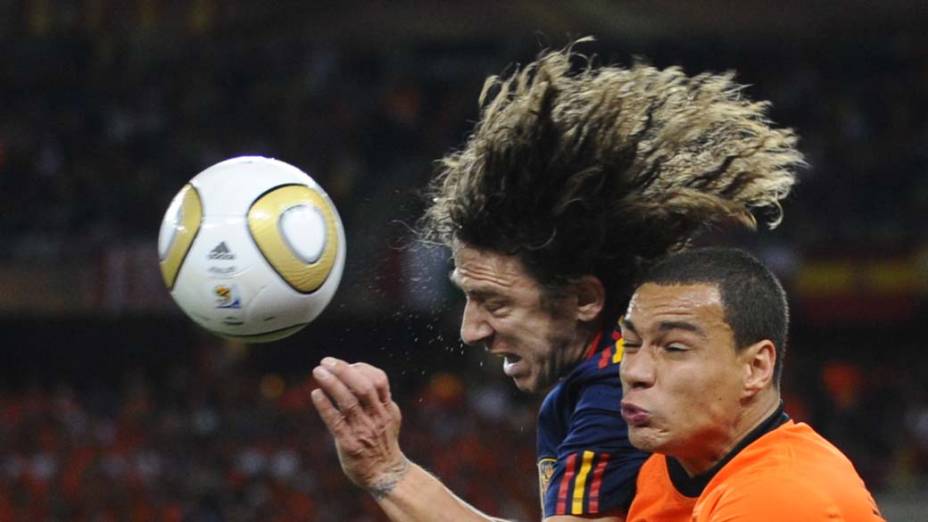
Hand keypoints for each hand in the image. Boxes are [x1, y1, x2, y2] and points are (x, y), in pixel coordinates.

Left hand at [311, 357, 408, 495]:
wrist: (386, 474)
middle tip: (326, 361)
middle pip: (363, 387)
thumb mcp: (389, 417)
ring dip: (332, 384)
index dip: (362, 368)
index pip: (379, 380)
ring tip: (318, 372)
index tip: (346, 365)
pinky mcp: (349, 444)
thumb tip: (358, 374)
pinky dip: (325, 406)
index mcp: (387, 408)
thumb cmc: (383, 442)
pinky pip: (336, 422)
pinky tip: (316, 394)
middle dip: (344, 370)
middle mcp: (377, 417)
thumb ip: (378, 398)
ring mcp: (363, 430)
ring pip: (349, 402)